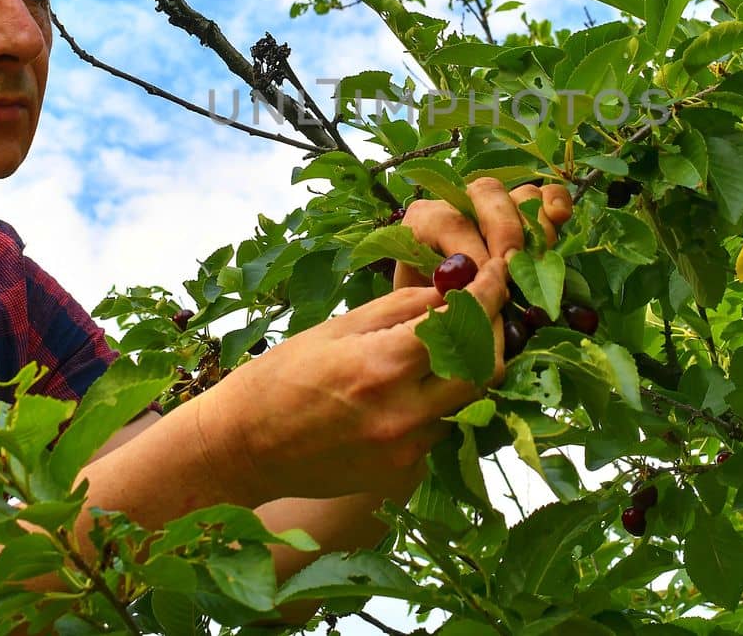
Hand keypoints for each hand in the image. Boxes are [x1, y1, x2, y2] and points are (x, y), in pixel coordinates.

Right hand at [196, 256, 512, 503]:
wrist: (243, 447)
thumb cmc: (282, 376)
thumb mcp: (337, 328)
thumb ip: (398, 309)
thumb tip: (449, 290)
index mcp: (382, 365)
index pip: (462, 324)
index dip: (490, 293)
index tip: (499, 271)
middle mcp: (402, 412)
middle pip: (485, 370)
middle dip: (496, 334)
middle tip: (488, 308)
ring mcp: (405, 448)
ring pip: (468, 402)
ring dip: (470, 367)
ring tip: (457, 339)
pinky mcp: (402, 470)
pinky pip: (443, 427)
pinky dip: (445, 397)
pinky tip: (426, 379)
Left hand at [392, 177, 572, 288]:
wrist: (435, 303)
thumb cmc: (423, 303)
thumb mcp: (416, 303)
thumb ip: (435, 298)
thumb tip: (470, 294)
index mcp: (424, 219)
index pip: (451, 222)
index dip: (473, 253)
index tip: (485, 282)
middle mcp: (458, 201)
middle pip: (487, 194)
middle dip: (504, 231)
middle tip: (511, 269)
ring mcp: (494, 203)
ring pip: (520, 194)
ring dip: (534, 225)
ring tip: (535, 260)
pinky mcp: (521, 209)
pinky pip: (543, 195)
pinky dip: (555, 202)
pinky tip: (560, 218)